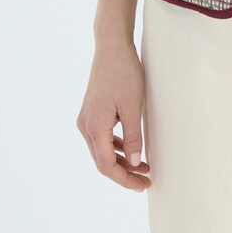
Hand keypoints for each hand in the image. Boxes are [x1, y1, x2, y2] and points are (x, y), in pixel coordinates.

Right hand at [77, 38, 151, 190]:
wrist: (111, 47)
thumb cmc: (124, 73)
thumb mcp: (133, 106)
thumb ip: (134, 136)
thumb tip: (136, 163)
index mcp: (94, 127)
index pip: (107, 166)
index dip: (125, 179)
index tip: (142, 185)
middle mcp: (86, 126)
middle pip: (102, 161)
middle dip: (124, 173)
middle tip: (146, 180)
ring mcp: (87, 118)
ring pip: (102, 150)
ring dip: (122, 160)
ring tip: (144, 167)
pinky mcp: (91, 112)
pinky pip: (102, 137)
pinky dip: (117, 146)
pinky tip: (132, 148)